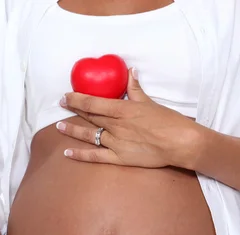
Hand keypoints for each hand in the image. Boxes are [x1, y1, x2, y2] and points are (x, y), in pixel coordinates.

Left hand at [56, 67, 202, 168]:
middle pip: (89, 116)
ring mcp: (115, 142)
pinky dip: (80, 155)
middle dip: (73, 110)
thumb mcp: (150, 102)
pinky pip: (95, 156)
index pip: (93, 102)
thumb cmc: (168, 121)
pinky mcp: (119, 157)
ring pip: (89, 135)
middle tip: (60, 105)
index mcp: (122, 109)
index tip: (66, 96)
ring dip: (72, 130)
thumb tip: (130, 72)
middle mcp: (116, 125)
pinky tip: (67, 153)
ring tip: (58, 126)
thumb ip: (136, 89)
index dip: (77, 98)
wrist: (180, 143)